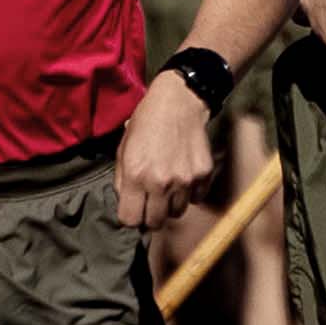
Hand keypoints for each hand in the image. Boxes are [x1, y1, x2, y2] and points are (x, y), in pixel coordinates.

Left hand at [118, 74, 215, 233]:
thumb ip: (122, 181)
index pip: (130, 220)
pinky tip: (183, 177)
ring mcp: (184, 179)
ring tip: (168, 187)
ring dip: (170, 205)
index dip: (130, 216)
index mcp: (136, 175)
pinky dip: (189, 194)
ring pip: (177, 213)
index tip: (133, 209)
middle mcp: (160, 181)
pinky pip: (196, 199)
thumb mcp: (123, 149)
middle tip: (150, 201)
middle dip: (150, 215)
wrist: (178, 101)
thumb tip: (127, 204)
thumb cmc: (147, 123)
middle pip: (155, 222)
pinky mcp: (203, 174)